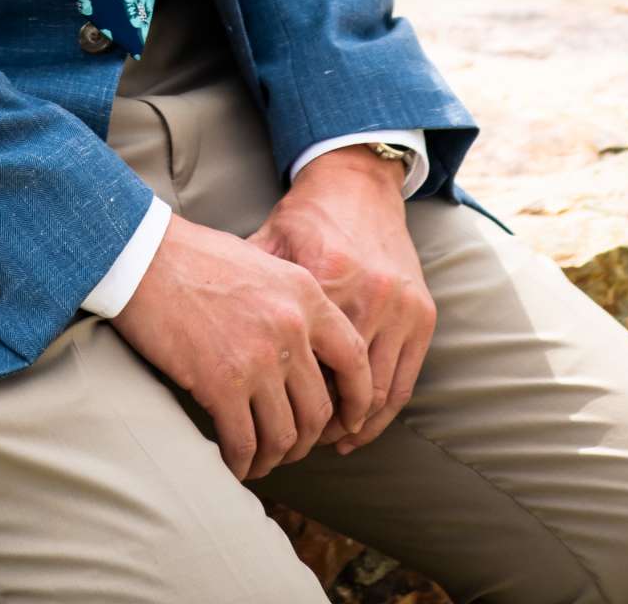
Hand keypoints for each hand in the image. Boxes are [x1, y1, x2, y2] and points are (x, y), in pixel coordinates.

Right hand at [113, 211, 370, 481]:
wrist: (142, 255)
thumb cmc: (193, 257)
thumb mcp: (261, 262)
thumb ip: (290, 302)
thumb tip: (304, 348)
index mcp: (305, 294)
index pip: (355, 358)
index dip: (358, 399)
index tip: (348, 420)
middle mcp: (291, 328)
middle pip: (319, 408)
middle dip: (307, 439)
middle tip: (290, 447)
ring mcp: (259, 358)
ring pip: (284, 434)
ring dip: (274, 456)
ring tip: (260, 459)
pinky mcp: (222, 383)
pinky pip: (244, 442)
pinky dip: (242, 462)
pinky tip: (233, 462)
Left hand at [245, 147, 434, 453]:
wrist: (358, 182)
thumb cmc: (306, 216)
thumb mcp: (270, 241)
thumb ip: (249, 282)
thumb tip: (204, 325)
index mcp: (327, 278)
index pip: (307, 362)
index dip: (286, 400)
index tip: (265, 420)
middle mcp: (370, 294)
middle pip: (344, 387)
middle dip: (318, 424)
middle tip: (292, 444)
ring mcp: (401, 306)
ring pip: (379, 395)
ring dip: (353, 428)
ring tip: (322, 443)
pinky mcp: (423, 313)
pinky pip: (405, 382)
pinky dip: (381, 412)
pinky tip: (356, 428)